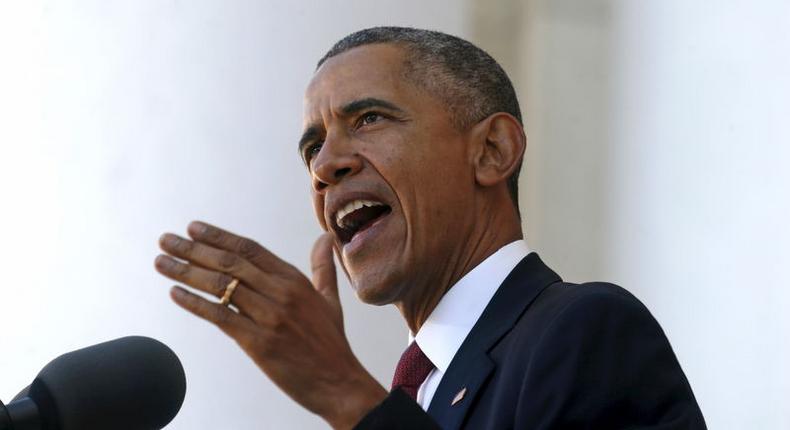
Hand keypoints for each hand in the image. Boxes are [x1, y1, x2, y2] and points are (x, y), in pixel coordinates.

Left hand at [155, 221, 386, 428]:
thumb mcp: (329, 300)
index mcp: (294, 280)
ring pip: (221, 286)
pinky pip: (220, 317)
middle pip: (230, 263)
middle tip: (165, 239)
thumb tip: (325, 239)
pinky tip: (175, 293)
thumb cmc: (331, 342)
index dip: (218, 236)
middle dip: (192, 249)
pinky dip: (194, 303)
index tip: (193, 227)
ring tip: (161, 262)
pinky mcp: (259, 342)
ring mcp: (270, 317)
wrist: (338, 382)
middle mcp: (281, 293)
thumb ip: (322, 268)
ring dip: (185, 272)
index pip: (250, 249)